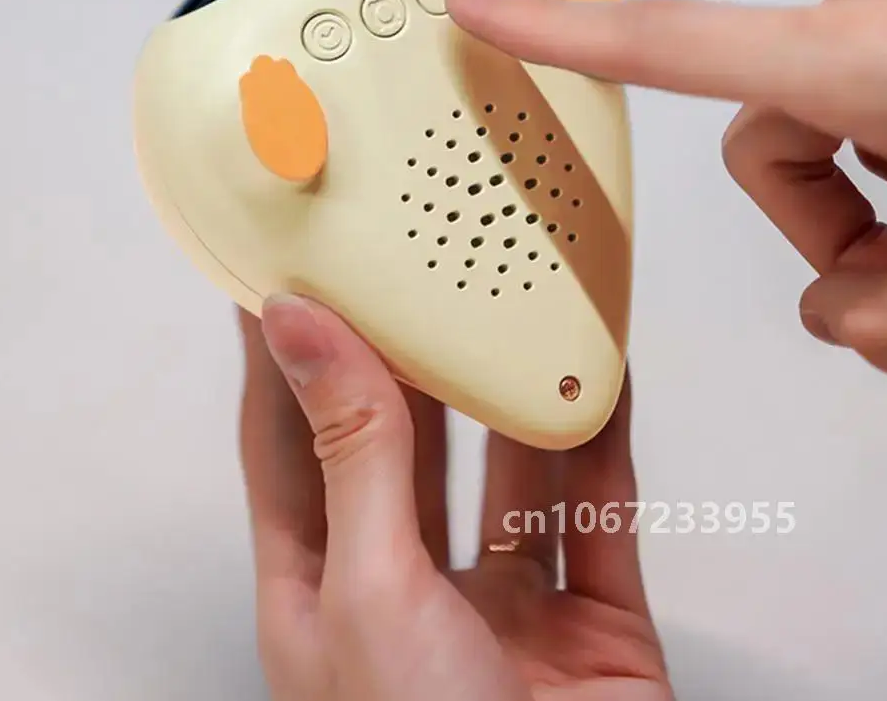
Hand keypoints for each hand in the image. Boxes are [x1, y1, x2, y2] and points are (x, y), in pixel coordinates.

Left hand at [239, 297, 670, 699]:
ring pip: (508, 466)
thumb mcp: (368, 588)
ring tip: (506, 299)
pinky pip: (600, 507)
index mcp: (324, 590)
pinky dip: (602, 437)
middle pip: (404, 442)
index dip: (284, 356)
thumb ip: (349, 451)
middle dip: (406, 356)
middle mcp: (411, 587)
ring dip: (512, 388)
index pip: (287, 441)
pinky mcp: (595, 619)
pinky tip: (597, 373)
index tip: (286, 275)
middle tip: (407, 267)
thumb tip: (300, 331)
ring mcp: (506, 604)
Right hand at [447, 0, 886, 372]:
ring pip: (819, 119)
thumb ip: (883, 308)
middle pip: (764, 139)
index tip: (476, 9)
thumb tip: (838, 317)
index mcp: (877, 55)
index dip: (553, 35)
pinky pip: (865, 84)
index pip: (672, 42)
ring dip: (868, 202)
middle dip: (816, 223)